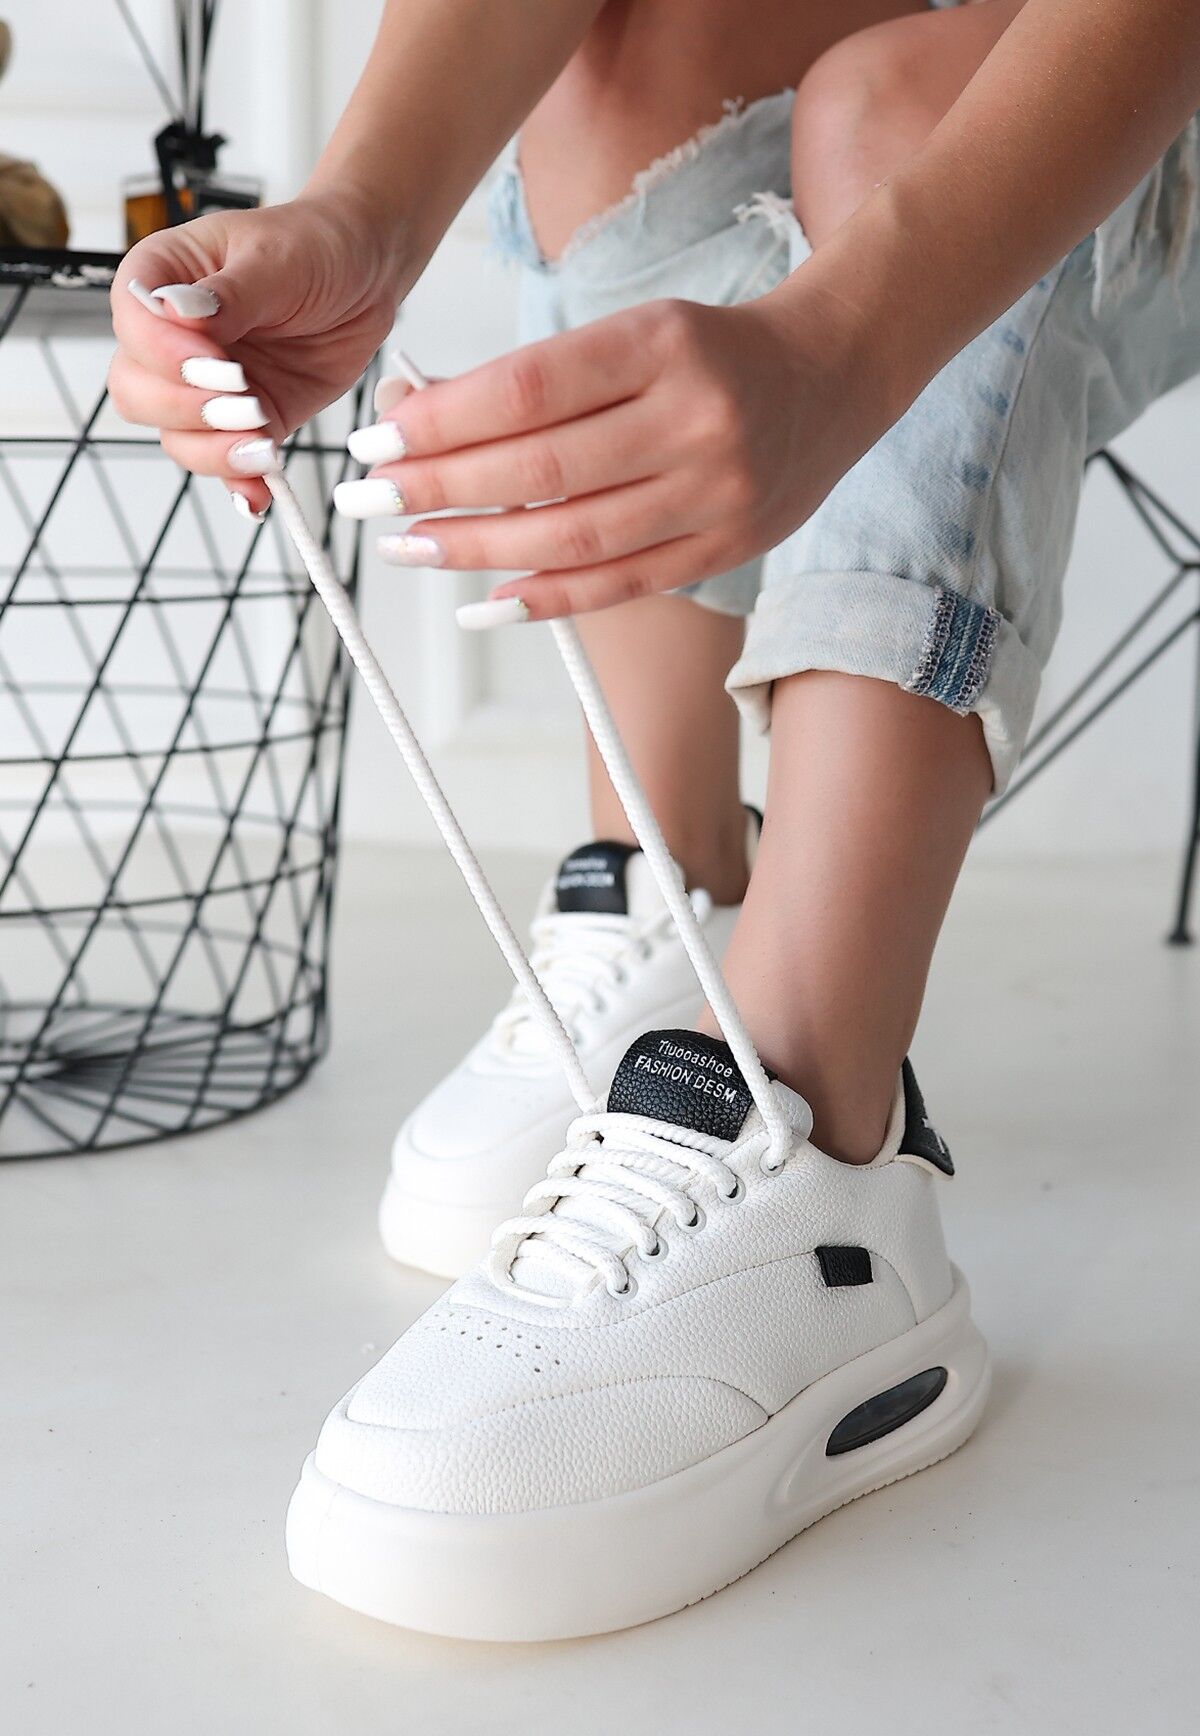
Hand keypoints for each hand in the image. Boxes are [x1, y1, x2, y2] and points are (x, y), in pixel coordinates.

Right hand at [109, 194, 403, 514]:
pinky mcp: (247, 421)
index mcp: (162, 281)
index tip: (216, 365)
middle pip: (137, 391)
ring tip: (263, 445)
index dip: (165, 354)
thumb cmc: (314, 246)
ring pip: (175, 435)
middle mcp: (172, 339)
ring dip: (213, 451)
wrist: (366, 274)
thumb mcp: (275, 259)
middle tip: (243, 404)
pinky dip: (240, 482)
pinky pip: (226, 461)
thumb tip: (175, 312)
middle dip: (186, 409)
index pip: (132, 324)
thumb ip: (227, 294)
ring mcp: (205, 387)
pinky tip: (259, 493)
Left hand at [349, 292, 879, 618]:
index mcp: (662, 344)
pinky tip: (486, 601)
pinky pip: (621, 585)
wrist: (835, 376)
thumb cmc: (712, 351)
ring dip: (478, 550)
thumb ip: (537, 380)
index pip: (528, 389)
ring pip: (575, 536)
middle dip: (441, 489)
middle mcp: (694, 420)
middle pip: (543, 467)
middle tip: (369, 500)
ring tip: (410, 547)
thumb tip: (417, 417)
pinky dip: (547, 598)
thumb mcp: (631, 331)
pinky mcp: (725, 548)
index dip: (443, 421)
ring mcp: (715, 493)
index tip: (376, 441)